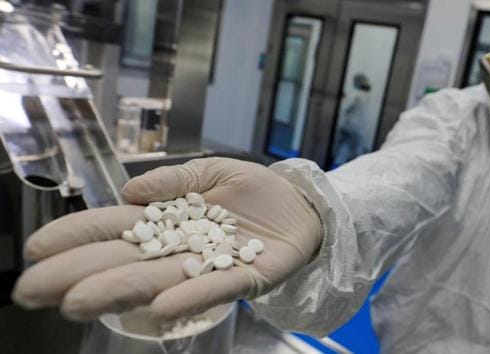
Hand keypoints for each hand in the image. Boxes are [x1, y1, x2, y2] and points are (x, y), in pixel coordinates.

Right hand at [12, 158, 322, 320]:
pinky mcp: (246, 276)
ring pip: (158, 280)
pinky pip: (213, 288)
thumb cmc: (255, 190)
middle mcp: (180, 247)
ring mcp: (209, 265)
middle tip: (33, 291)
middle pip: (123, 261)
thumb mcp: (212, 171)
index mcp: (168, 219)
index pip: (113, 228)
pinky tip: (158, 308)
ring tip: (79, 303)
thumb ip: (174, 180)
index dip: (76, 238)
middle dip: (78, 274)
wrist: (301, 206)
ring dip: (120, 291)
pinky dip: (187, 298)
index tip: (36, 250)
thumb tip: (130, 190)